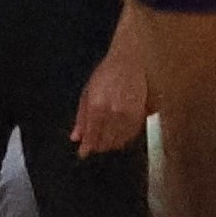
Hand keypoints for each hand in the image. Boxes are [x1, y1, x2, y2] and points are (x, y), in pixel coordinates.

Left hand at [71, 28, 149, 154]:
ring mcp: (127, 115)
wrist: (129, 62)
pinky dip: (123, 139)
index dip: (87, 147)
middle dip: (98, 146)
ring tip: (105, 143)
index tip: (83, 153)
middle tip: (94, 147)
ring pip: (118, 140)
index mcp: (96, 107)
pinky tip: (118, 137)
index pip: (92, 136)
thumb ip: (81, 117)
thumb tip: (76, 137)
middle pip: (105, 141)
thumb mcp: (87, 92)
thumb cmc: (105, 74)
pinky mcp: (139, 116)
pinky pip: (130, 135)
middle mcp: (112, 113)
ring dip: (110, 144)